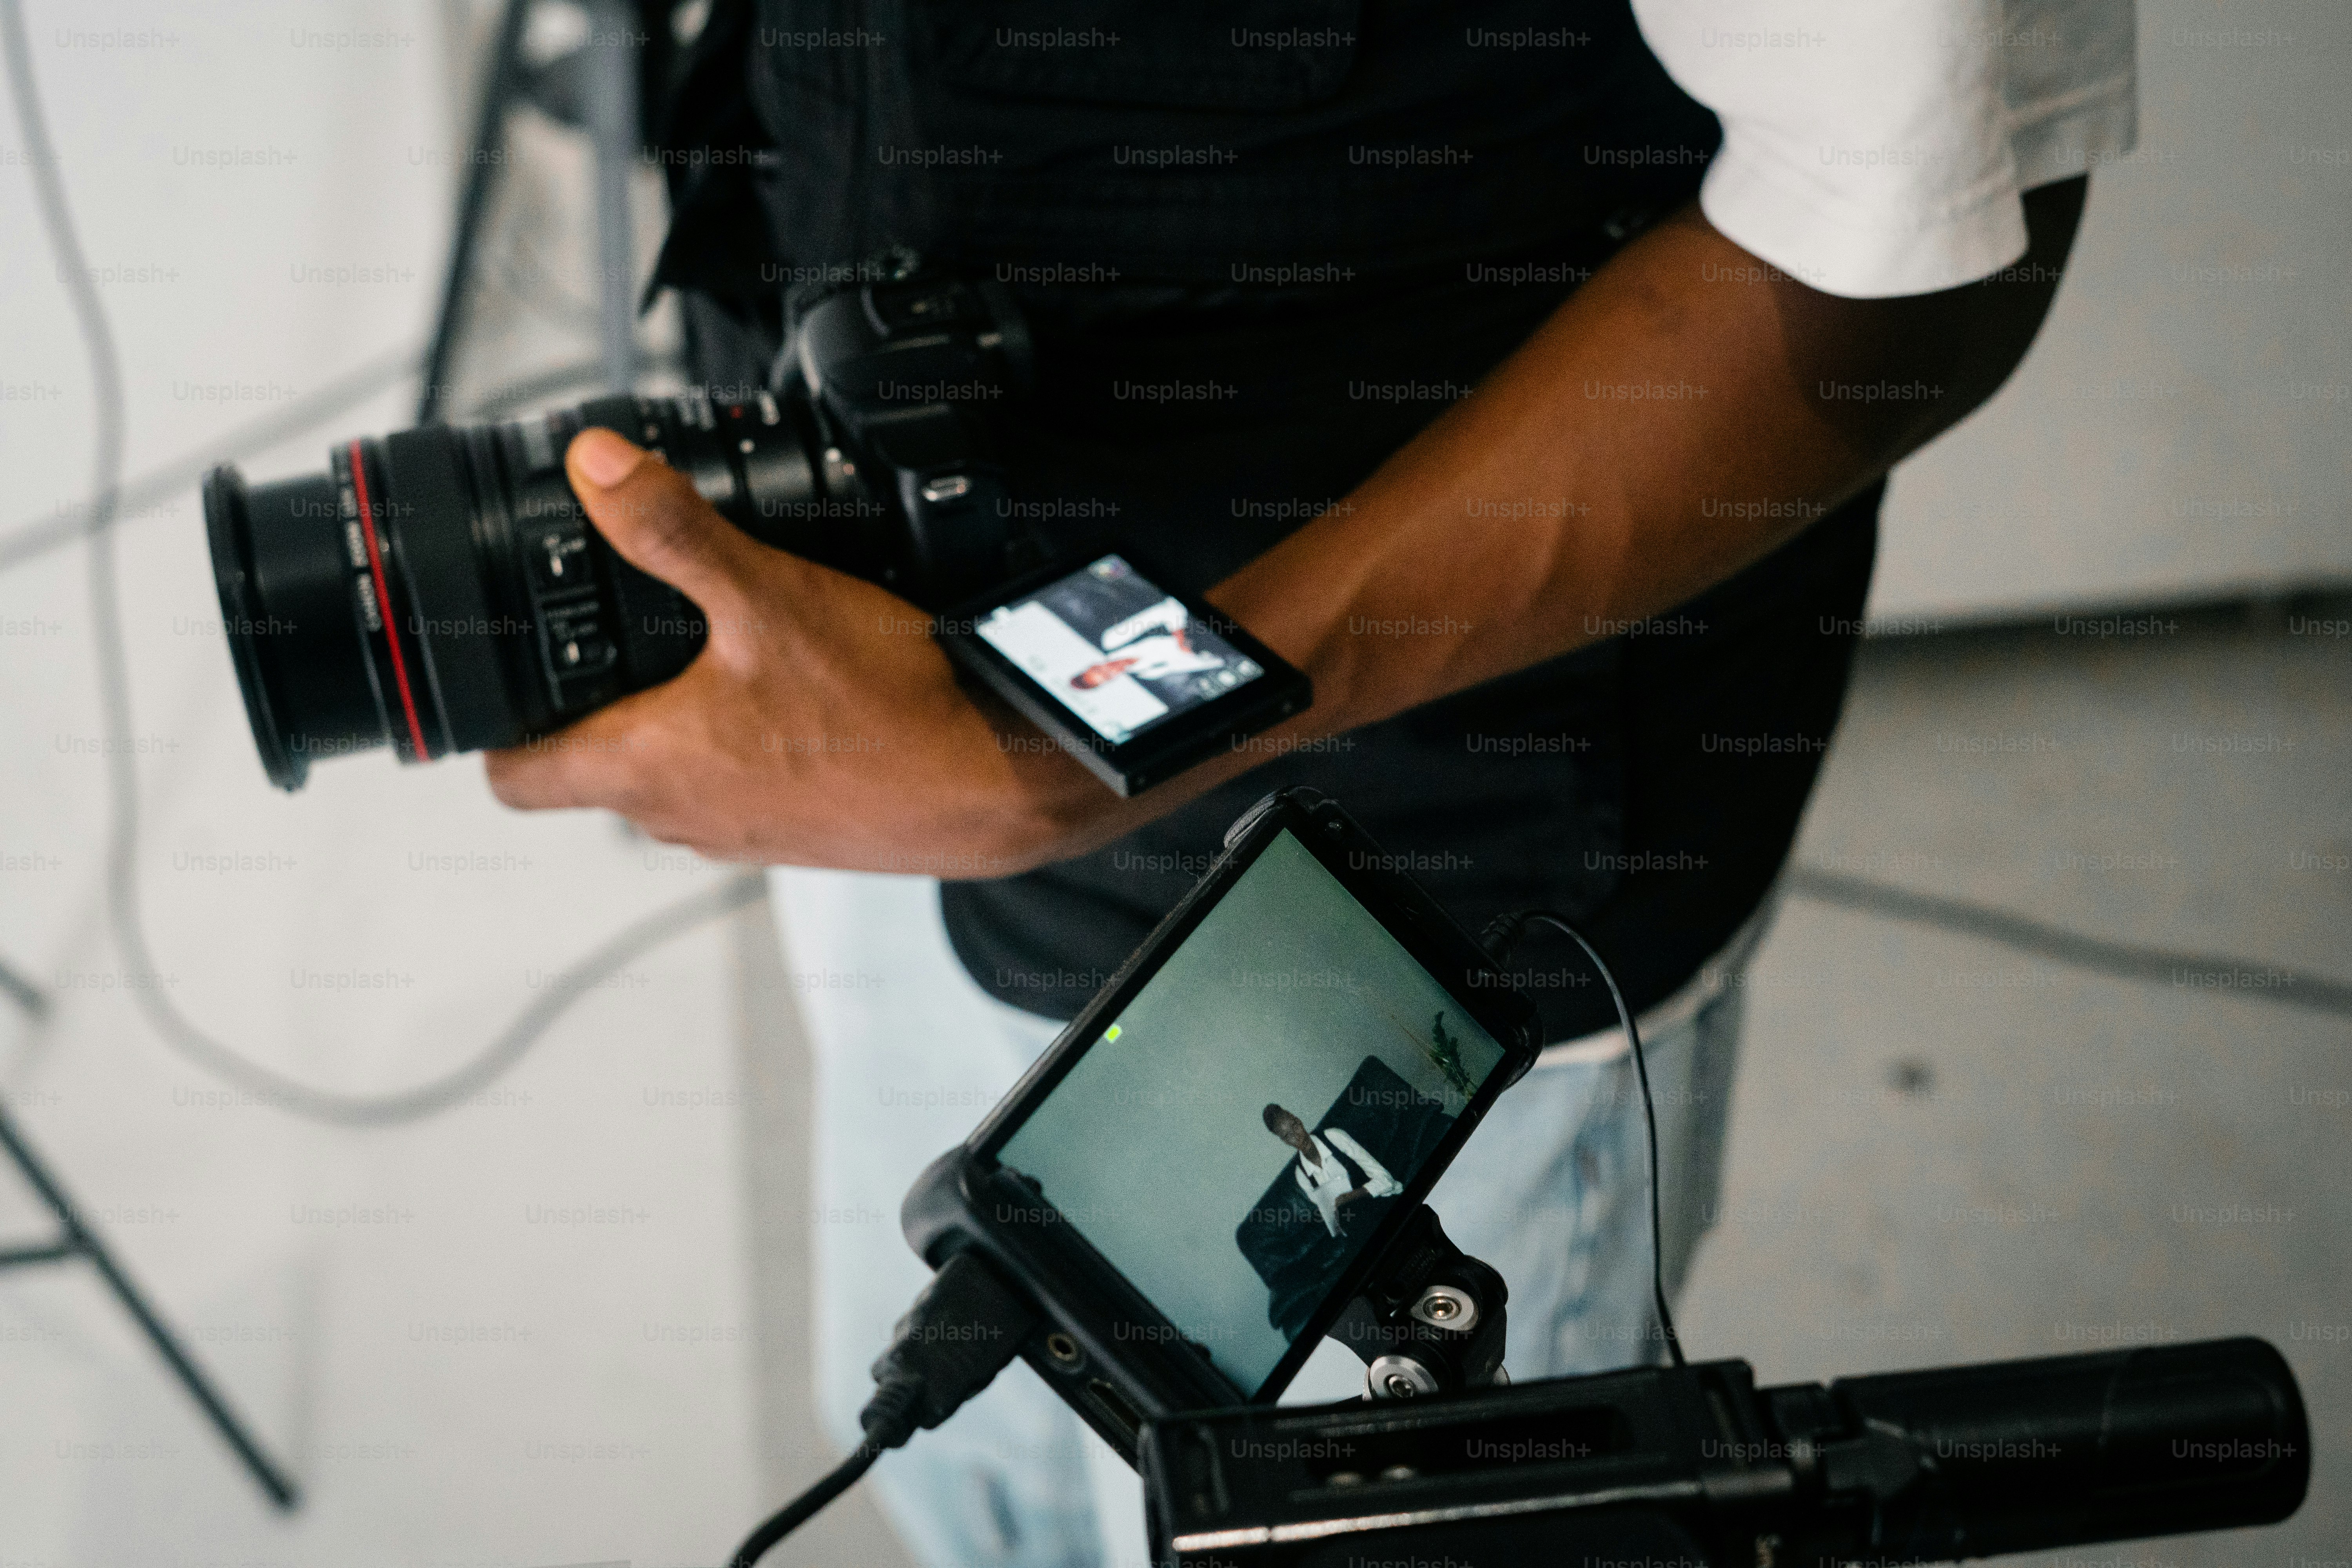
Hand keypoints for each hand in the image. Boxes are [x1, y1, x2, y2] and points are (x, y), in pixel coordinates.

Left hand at [483, 427, 1103, 872]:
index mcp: (646, 768)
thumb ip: (671, 527)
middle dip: (593, 708)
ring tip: (712, 657)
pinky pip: (739, 791)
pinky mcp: (799, 837)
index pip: (514, 780)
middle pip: (590, 774)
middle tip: (618, 640)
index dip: (495, 730)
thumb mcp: (768, 593)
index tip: (513, 677)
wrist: (995, 787)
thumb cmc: (885, 712)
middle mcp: (681, 817)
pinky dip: (743, 747)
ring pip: (668, 783)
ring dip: (674, 729)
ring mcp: (741, 835)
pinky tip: (794, 697)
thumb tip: (594, 467)